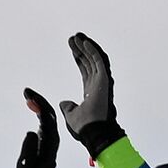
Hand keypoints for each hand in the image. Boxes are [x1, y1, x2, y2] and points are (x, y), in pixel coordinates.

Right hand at [16, 87, 59, 167]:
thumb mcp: (26, 167)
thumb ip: (28, 151)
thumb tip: (31, 133)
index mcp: (50, 141)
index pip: (46, 117)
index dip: (38, 105)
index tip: (28, 96)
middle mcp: (53, 136)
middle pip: (49, 112)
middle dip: (38, 100)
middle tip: (26, 91)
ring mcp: (50, 136)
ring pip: (47, 115)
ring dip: (38, 103)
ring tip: (27, 95)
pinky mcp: (46, 137)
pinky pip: (44, 119)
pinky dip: (38, 110)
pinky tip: (30, 104)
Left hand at [58, 32, 126, 159]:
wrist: (93, 131)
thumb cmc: (85, 127)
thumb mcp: (71, 115)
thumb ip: (68, 107)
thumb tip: (64, 102)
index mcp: (91, 91)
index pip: (85, 69)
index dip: (79, 58)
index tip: (72, 47)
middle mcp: (98, 84)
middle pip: (89, 62)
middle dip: (81, 49)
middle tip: (72, 38)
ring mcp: (102, 82)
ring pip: (94, 59)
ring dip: (86, 47)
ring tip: (77, 36)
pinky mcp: (104, 80)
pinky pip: (99, 61)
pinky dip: (92, 50)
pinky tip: (84, 42)